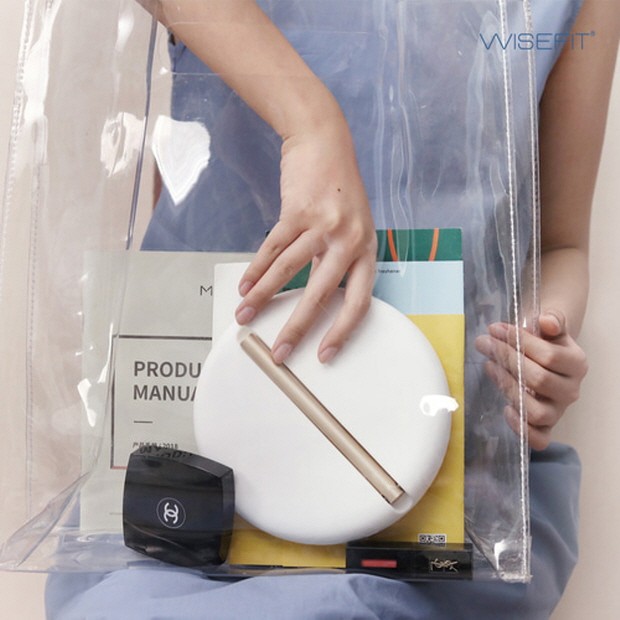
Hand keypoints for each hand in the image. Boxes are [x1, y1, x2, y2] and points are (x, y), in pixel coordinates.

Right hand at [235, 116, 376, 363]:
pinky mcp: (297, 211)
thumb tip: (318, 299)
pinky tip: (245, 286)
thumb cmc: (341, 189)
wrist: (325, 142)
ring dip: (263, 297)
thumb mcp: (353, 227)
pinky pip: (272, 248)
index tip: (325, 355)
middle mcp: (349, 240)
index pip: (360, 302)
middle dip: (297, 328)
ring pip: (288, 272)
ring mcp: (323, 225)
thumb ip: (339, 261)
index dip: (342, 332)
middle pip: (321, 294)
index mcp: (367, 250)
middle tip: (280, 351)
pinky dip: (256, 269)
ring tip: (245, 316)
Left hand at [475, 310, 587, 449]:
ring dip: (508, 389)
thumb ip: (551, 320)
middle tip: (485, 344)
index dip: (519, 342)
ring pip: (536, 411)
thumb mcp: (548, 326)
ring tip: (490, 367)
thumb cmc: (543, 341)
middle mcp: (571, 390)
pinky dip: (521, 428)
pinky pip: (539, 439)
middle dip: (507, 359)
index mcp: (576, 363)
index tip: (496, 329)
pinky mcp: (545, 426)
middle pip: (538, 380)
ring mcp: (558, 411)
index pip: (548, 355)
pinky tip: (505, 409)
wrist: (545, 356)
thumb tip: (546, 321)